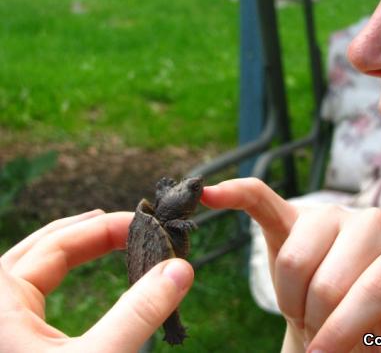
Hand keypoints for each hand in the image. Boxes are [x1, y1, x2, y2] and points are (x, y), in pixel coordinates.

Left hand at [0, 210, 193, 352]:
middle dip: (88, 231)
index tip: (145, 226)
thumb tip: (181, 270)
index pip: (59, 243)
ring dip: (71, 247)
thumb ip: (139, 313)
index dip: (107, 229)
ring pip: (31, 265)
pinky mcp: (6, 338)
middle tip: (130, 225)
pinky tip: (72, 272)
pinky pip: (29, 290)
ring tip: (104, 235)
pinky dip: (57, 272)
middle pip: (41, 247)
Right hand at [203, 178, 380, 352]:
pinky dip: (236, 195)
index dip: (343, 332)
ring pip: (294, 260)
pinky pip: (261, 199)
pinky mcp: (296, 214)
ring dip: (290, 301)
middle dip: (316, 321)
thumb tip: (363, 348)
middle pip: (328, 280)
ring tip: (304, 314)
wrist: (360, 313)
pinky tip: (212, 196)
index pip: (371, 291)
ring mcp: (333, 215)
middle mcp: (375, 223)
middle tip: (320, 339)